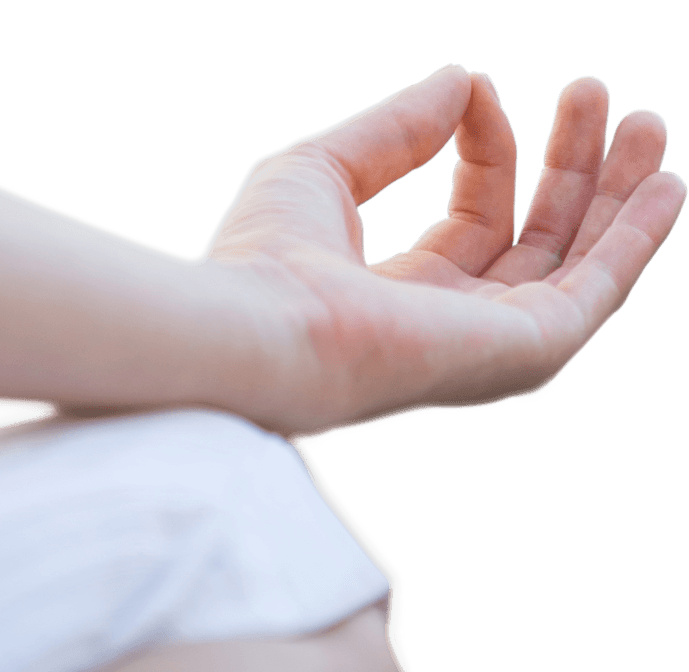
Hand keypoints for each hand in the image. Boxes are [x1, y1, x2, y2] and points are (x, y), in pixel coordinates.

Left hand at [205, 65, 685, 439]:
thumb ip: (396, 128)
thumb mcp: (327, 169)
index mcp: (402, 290)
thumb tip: (461, 79)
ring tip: (646, 123)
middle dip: (569, 167)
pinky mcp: (524, 352)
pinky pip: (597, 292)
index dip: (486, 146)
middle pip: (533, 241)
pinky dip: (633, 238)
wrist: (264, 328)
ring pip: (572, 264)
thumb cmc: (269, 259)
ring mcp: (490, 344)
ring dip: (612, 193)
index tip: (481, 89)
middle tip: (592, 93)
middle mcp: (451, 324)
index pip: (472, 215)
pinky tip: (665, 184)